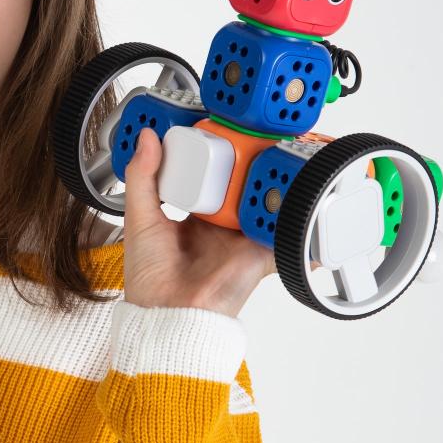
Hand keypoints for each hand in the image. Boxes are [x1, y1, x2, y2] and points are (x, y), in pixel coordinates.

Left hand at [122, 127, 277, 317]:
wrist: (169, 315)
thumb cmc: (150, 279)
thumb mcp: (139, 218)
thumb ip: (142, 176)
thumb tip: (146, 138)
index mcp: (194, 216)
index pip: (210, 177)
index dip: (215, 154)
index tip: (217, 127)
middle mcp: (221, 226)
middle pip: (242, 186)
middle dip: (250, 161)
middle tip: (253, 133)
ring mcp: (242, 238)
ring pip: (264, 202)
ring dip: (273, 180)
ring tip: (278, 152)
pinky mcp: (260, 253)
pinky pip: (284, 234)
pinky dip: (296, 221)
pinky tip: (302, 197)